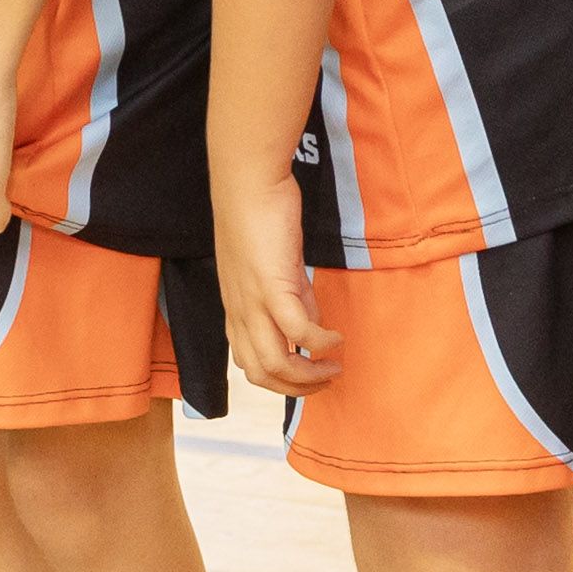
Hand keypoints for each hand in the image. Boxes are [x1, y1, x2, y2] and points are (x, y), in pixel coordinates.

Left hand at [215, 165, 334, 397]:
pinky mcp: (271, 286)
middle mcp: (239, 311)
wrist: (248, 182)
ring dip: (309, 375)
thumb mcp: (274, 268)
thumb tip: (311, 328)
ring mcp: (252, 301)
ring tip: (335, 367)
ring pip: (275, 363)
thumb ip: (293, 299)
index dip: (281, 382)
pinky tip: (336, 338)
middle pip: (260, 373)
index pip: (249, 364)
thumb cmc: (260, 217)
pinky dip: (319, 343)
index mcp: (236, 309)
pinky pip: (297, 331)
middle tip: (328, 380)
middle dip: (297, 389)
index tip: (310, 377)